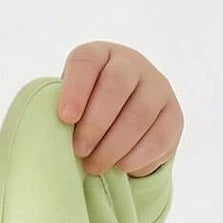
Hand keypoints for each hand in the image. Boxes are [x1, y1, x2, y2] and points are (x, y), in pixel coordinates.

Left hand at [55, 42, 183, 176]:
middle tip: (79, 151)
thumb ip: (61, 111)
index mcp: (100, 55)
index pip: (87, 62)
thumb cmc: (85, 112)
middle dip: (95, 123)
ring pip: (140, 115)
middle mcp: (132, 64)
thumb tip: (48, 135)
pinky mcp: (174, 115)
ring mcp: (158, 87)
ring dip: (114, 146)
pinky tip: (120, 167)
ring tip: (94, 166)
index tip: (65, 118)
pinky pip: (158, 137)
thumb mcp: (70, 104)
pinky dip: (137, 157)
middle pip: (117, 85)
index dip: (75, 89)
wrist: (123, 120)